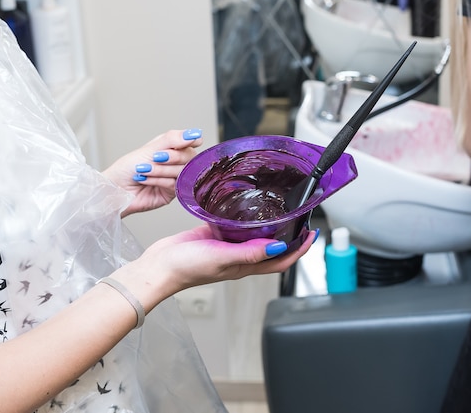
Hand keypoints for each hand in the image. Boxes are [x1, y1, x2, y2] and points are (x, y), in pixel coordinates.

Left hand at [102, 129, 203, 216]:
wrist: (115, 188)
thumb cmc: (127, 168)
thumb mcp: (150, 149)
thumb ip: (172, 140)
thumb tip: (194, 134)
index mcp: (171, 148)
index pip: (191, 142)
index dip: (190, 141)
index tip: (187, 141)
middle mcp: (175, 163)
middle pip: (190, 158)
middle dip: (173, 157)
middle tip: (156, 157)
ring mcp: (175, 178)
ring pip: (182, 172)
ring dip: (161, 170)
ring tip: (144, 170)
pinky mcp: (172, 193)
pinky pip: (174, 185)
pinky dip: (158, 180)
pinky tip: (145, 180)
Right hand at [114, 225, 318, 308]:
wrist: (158, 266)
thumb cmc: (186, 268)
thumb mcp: (222, 259)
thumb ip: (249, 253)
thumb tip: (278, 247)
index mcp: (245, 266)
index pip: (281, 260)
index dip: (299, 250)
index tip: (312, 234)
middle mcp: (239, 257)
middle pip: (271, 246)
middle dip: (288, 234)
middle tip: (299, 216)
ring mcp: (226, 246)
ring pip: (253, 234)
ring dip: (267, 223)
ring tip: (277, 206)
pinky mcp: (213, 235)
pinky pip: (231, 224)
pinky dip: (240, 215)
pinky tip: (241, 203)